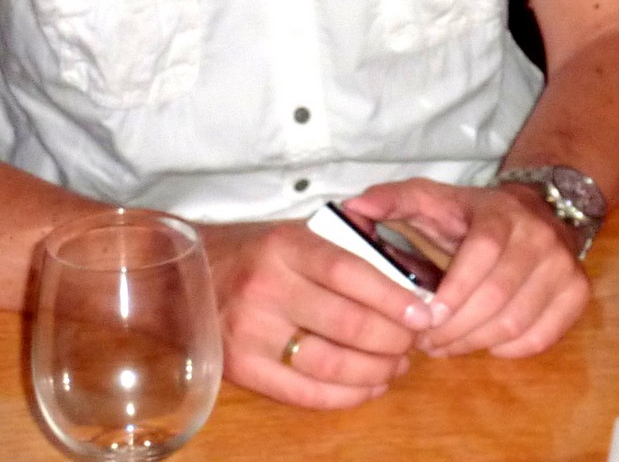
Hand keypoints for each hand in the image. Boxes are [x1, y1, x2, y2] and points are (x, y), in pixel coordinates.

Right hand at [200, 219, 436, 408]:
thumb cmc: (256, 254)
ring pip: (330, 363)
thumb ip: (349, 250)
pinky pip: (302, 392)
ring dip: (376, 370)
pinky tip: (370, 386)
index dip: (395, 298)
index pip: (352, 273)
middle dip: (394, 339)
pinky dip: (345, 395)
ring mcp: (250, 333)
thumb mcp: (298, 234)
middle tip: (415, 340)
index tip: (425, 313)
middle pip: (348, 324)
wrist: (182, 279)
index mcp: (287, 247)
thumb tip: (414, 277)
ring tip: (398, 364)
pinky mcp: (239, 369)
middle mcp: (267, 289)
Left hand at [344, 179, 589, 359]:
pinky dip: (508, 350)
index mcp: (503, 215)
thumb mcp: (436, 199)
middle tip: (425, 341)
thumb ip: (394, 200)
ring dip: (475, 344)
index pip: (484, 252)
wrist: (544, 210)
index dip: (455, 290)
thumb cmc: (476, 215)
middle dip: (455, 329)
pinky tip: (484, 343)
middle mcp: (541, 239)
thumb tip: (352, 209)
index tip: (424, 317)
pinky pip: (541, 337)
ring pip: (517, 322)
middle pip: (499, 296)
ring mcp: (564, 268)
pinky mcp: (577, 294)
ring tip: (447, 345)